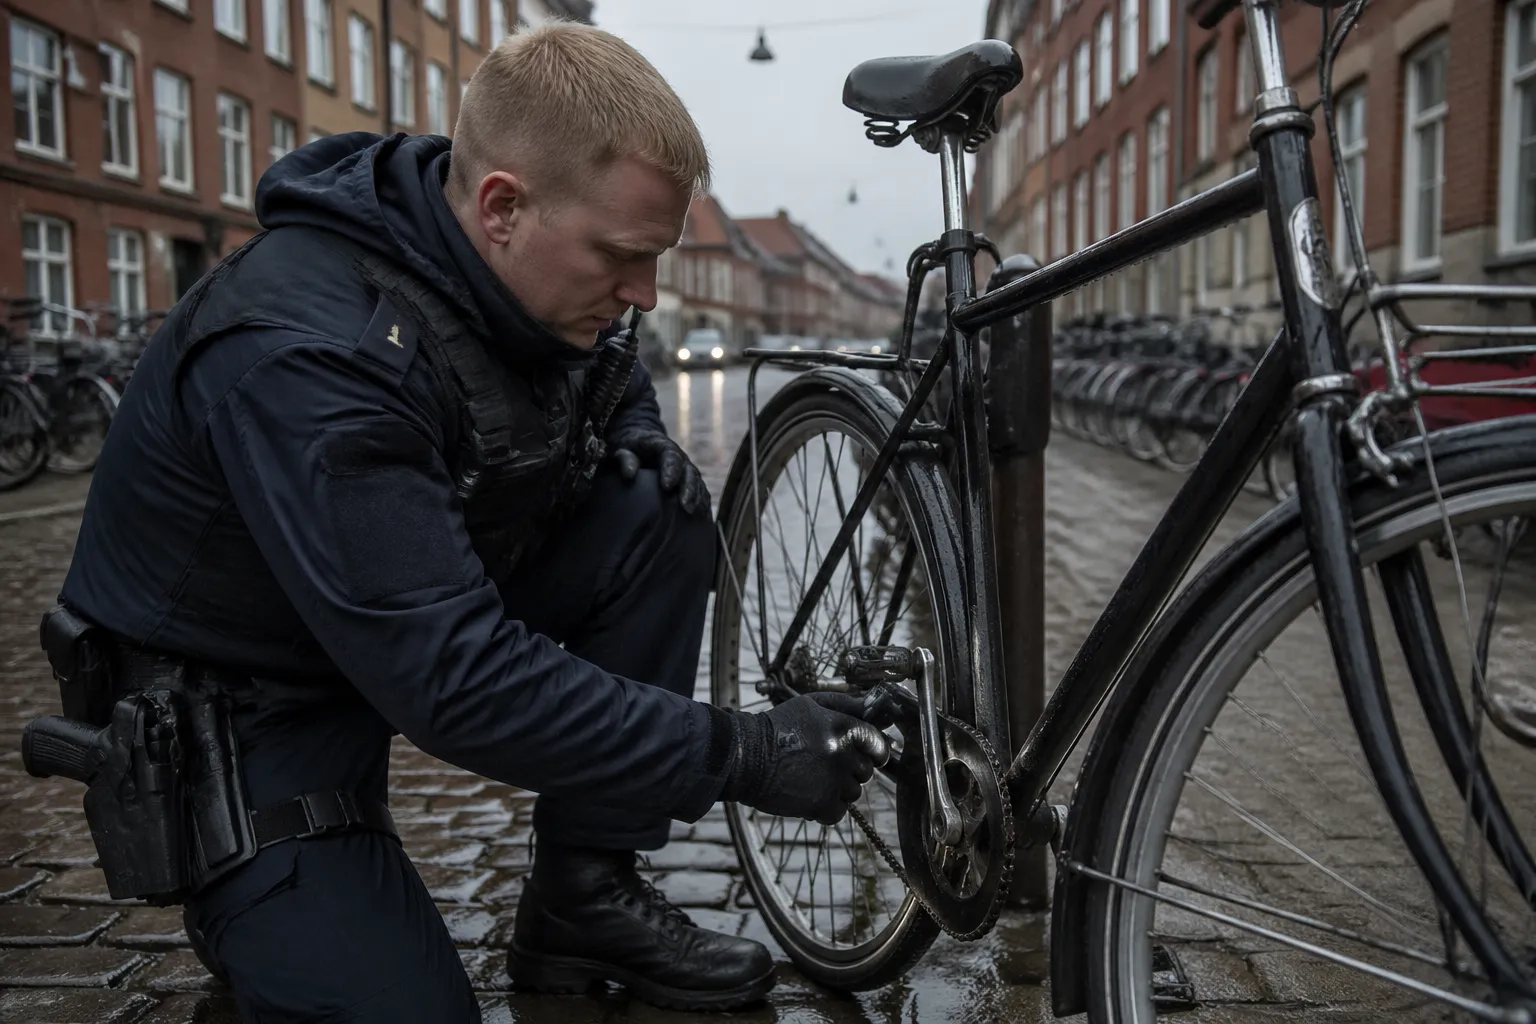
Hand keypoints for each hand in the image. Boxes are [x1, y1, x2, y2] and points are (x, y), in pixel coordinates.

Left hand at [609, 429, 708, 515]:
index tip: (666, 486)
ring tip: (692, 514)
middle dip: (688, 489)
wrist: (642, 443)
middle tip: (685, 506)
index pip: (671, 457)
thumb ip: (626, 459)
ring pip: (697, 482)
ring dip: (696, 498)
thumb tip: (629, 475)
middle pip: (689, 472)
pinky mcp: (690, 480)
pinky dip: (701, 502)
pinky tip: (700, 516)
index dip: (671, 471)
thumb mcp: (623, 448)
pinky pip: (700, 490)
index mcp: (664, 446)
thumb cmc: (631, 447)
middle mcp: (680, 457)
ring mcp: (687, 469)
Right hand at [722, 692, 890, 825]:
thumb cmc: (776, 727)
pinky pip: (839, 811)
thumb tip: (870, 706)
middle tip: (826, 765)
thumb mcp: (810, 705)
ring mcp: (833, 781)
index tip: (868, 755)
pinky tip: (809, 794)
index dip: (874, 751)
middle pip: (866, 770)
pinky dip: (827, 807)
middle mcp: (843, 755)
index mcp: (843, 728)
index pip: (878, 743)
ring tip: (813, 778)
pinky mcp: (822, 804)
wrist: (745, 756)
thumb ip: (844, 704)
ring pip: (854, 792)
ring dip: (838, 789)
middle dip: (850, 769)